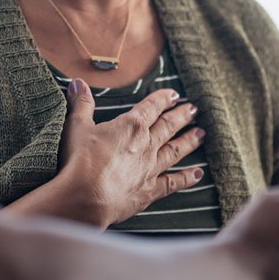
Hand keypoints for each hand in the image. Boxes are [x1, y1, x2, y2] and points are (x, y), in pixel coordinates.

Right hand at [56, 80, 204, 227]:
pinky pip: (172, 182)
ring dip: (189, 141)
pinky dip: (186, 178)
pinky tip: (198, 174)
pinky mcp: (149, 191)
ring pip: (175, 151)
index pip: (151, 107)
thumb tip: (77, 83)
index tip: (174, 94)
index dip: (163, 99)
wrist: (86, 197)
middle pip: (168, 127)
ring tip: (201, 134)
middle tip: (194, 110)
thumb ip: (82, 104)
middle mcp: (146, 145)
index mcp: (131, 126)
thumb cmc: (80, 160)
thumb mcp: (77, 127)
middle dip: (182, 116)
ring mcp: (150, 168)